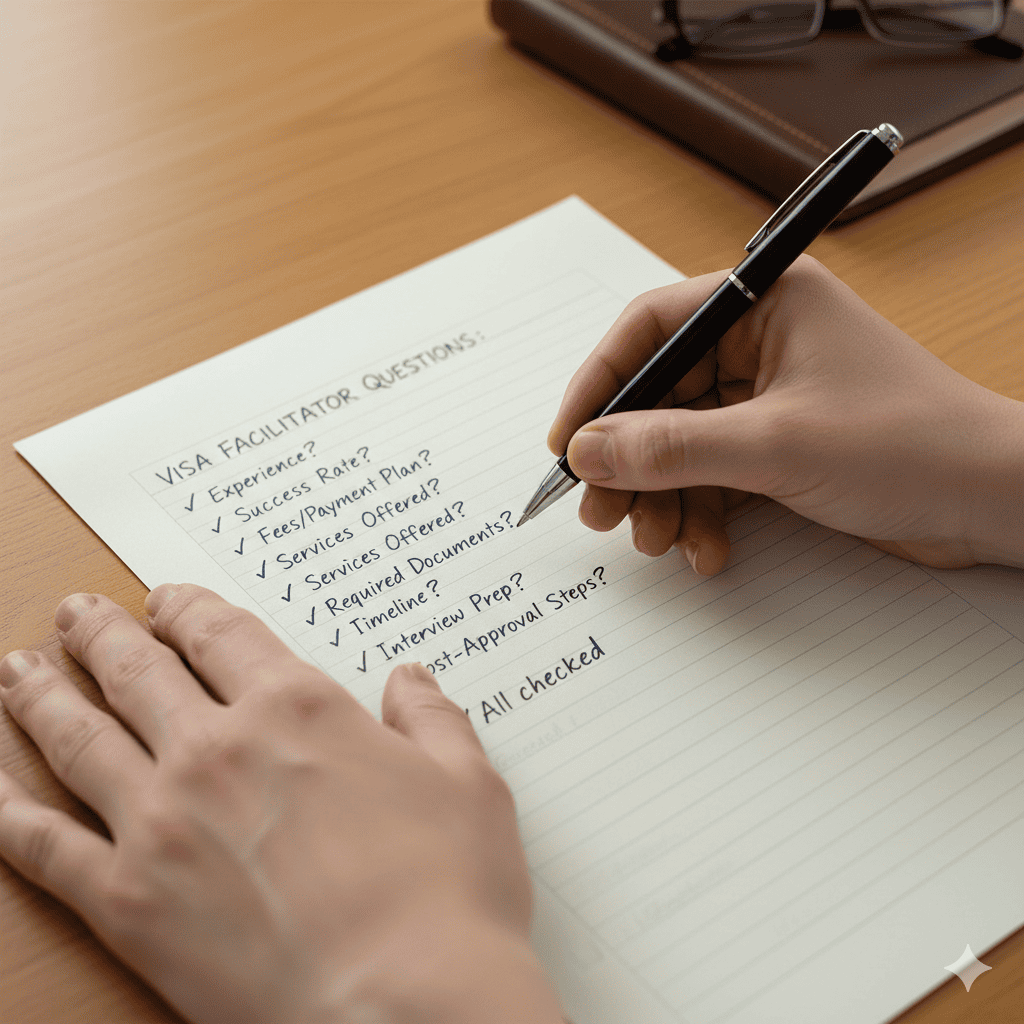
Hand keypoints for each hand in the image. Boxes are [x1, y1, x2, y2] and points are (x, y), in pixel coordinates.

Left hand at [0, 585, 562, 1023]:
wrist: (407, 1008)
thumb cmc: (448, 896)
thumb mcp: (468, 784)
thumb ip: (432, 720)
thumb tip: (413, 679)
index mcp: (297, 708)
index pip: (222, 634)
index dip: (187, 608)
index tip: (165, 599)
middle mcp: (217, 749)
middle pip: (138, 672)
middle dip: (102, 636)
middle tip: (77, 614)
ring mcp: (162, 821)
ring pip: (78, 738)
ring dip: (42, 697)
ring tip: (17, 670)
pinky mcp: (127, 901)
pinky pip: (42, 844)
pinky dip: (5, 810)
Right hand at [549, 256, 1023, 573]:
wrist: (993, 504)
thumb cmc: (910, 446)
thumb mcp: (775, 445)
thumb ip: (672, 447)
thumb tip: (589, 450)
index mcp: (765, 304)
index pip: (650, 329)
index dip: (600, 385)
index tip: (568, 442)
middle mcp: (762, 343)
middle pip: (659, 396)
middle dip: (630, 461)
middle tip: (601, 511)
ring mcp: (770, 398)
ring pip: (681, 444)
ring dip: (663, 497)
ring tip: (657, 541)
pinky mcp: (780, 446)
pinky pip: (713, 475)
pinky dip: (702, 513)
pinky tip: (706, 549)